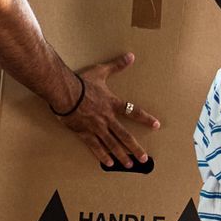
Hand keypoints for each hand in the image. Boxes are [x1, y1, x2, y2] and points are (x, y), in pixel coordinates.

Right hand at [57, 52, 162, 166]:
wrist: (64, 92)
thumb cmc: (81, 81)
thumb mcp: (101, 71)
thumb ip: (117, 65)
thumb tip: (131, 56)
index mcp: (112, 104)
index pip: (133, 112)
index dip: (145, 119)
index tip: (156, 125)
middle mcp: (107, 118)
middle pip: (125, 136)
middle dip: (135, 148)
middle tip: (144, 158)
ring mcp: (96, 127)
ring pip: (112, 144)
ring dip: (122, 155)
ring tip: (130, 165)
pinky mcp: (84, 133)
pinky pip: (95, 147)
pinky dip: (103, 155)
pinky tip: (109, 164)